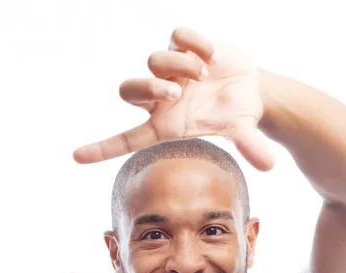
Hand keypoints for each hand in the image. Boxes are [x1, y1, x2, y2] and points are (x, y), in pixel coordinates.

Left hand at [73, 27, 274, 171]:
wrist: (252, 90)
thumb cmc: (238, 116)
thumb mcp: (242, 131)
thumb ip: (250, 146)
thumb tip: (270, 165)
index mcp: (166, 126)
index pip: (127, 139)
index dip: (102, 149)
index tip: (75, 157)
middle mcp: (161, 99)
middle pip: (127, 90)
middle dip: (148, 88)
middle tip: (176, 92)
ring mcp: (169, 70)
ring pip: (154, 60)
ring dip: (180, 65)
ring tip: (205, 73)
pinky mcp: (182, 44)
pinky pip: (176, 35)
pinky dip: (194, 43)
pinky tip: (213, 56)